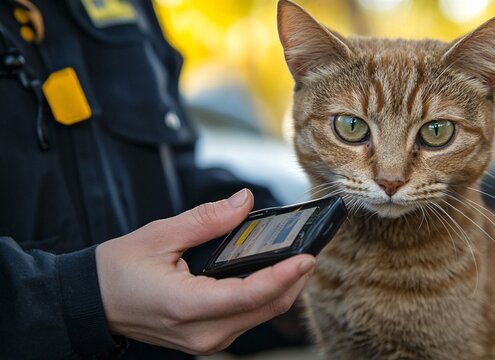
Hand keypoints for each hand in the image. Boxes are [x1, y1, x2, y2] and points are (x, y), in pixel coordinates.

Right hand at [95, 189, 315, 354]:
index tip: (307, 255)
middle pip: (265, 308)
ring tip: (296, 257)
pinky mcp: (207, 338)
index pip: (250, 294)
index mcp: (187, 306)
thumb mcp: (159, 235)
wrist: (93, 302)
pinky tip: (272, 273)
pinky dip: (265, 295)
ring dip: (283, 288)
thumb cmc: (118, 270)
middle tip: (310, 249)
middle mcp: (202, 333)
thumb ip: (207, 220)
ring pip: (261, 315)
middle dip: (293, 280)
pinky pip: (248, 318)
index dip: (284, 275)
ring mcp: (206, 340)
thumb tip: (244, 202)